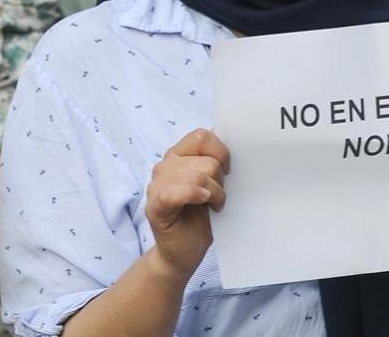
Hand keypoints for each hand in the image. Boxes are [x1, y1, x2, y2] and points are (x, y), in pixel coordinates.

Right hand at [144, 129, 229, 280]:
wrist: (182, 253)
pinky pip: (175, 192)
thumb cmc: (200, 218)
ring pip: (198, 177)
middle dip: (220, 181)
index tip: (229, 169)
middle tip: (218, 197)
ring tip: (213, 206)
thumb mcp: (211, 185)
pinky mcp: (155, 206)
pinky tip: (203, 201)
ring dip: (215, 195)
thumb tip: (233, 136)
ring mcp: (157, 186)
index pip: (201, 136)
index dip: (221, 152)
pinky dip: (193, 194)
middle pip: (206, 162)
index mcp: (177, 156)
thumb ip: (214, 161)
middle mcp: (164, 166)